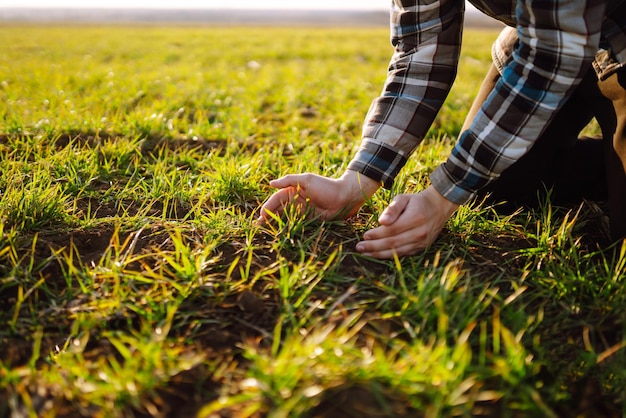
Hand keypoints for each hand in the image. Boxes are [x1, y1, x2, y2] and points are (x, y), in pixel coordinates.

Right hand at [258, 170, 379, 221]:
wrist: (345, 197)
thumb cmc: (326, 185)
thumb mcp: (307, 179)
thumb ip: (289, 180)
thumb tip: (271, 183)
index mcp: (293, 190)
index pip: (276, 199)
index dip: (267, 207)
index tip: (261, 216)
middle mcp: (295, 201)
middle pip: (278, 210)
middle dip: (268, 217)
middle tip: (258, 227)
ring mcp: (301, 211)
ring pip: (284, 217)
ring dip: (275, 223)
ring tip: (265, 231)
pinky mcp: (309, 219)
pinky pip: (295, 224)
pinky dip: (287, 228)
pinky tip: (280, 233)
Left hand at [356, 186, 458, 258]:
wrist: (439, 207)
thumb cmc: (417, 202)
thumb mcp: (403, 198)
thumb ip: (392, 209)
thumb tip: (381, 222)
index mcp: (415, 219)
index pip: (391, 230)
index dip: (376, 235)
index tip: (364, 236)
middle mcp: (419, 233)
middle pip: (393, 243)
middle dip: (374, 247)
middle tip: (359, 248)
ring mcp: (422, 243)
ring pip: (397, 252)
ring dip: (379, 254)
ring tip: (365, 254)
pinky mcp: (422, 248)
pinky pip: (403, 255)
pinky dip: (390, 256)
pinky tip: (378, 255)